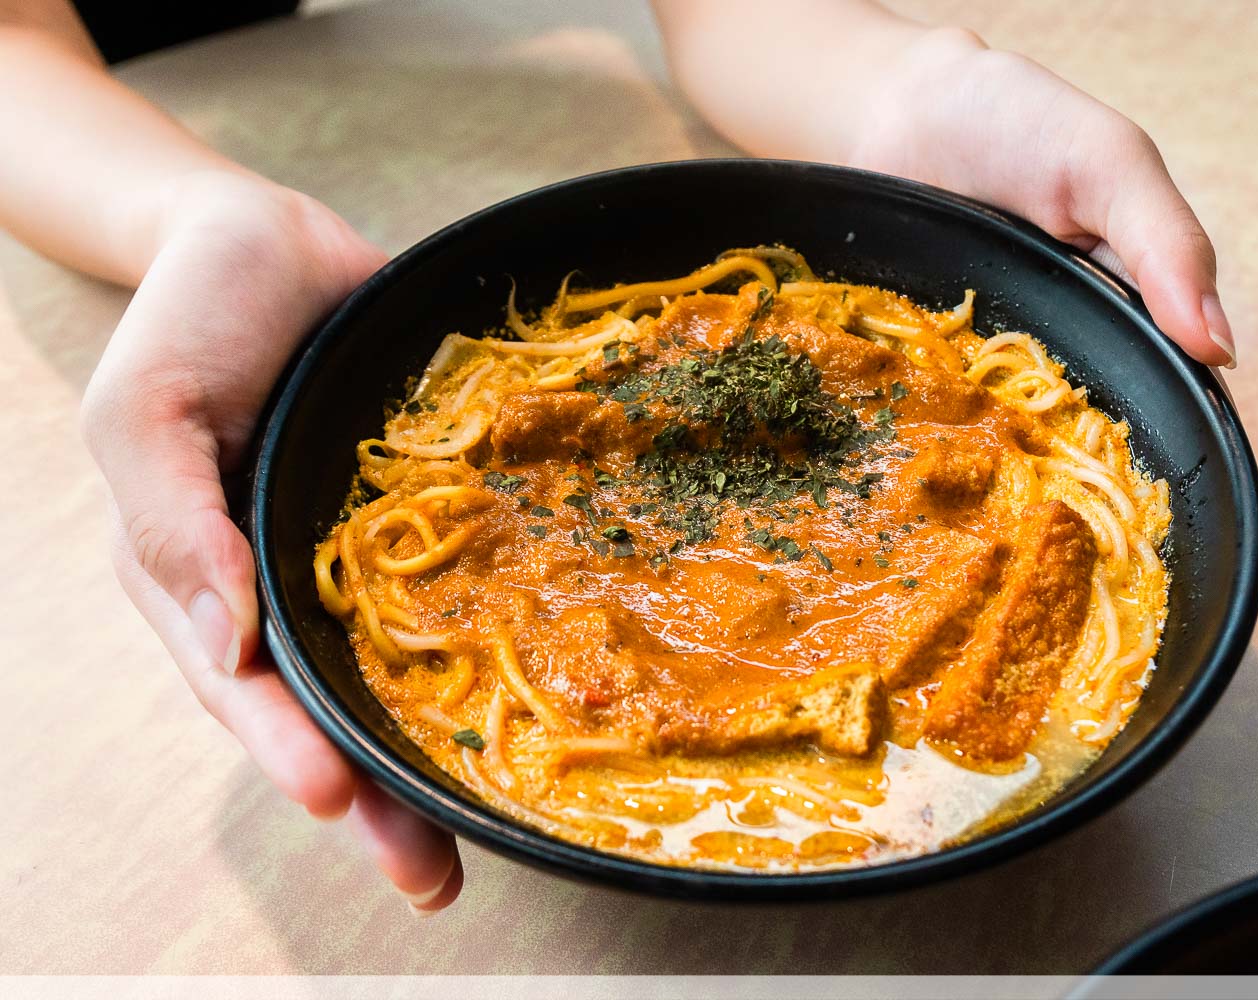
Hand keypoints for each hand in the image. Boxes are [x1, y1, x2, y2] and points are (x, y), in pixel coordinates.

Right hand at [82, 173, 464, 912]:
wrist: (269, 239)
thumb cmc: (192, 319)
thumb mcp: (148, 411)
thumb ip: (173, 520)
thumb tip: (224, 636)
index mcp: (207, 578)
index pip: (245, 685)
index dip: (286, 746)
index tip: (340, 798)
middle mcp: (290, 587)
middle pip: (333, 707)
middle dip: (378, 794)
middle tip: (431, 874)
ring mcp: (360, 557)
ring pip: (404, 668)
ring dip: (442, 746)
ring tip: (498, 820)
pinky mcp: (424, 518)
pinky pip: (462, 585)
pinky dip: (494, 638)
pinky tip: (549, 684)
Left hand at [848, 31, 1257, 580]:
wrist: (893, 108)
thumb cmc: (1014, 122)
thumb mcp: (1109, 165)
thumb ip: (1166, 245)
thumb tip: (1222, 350)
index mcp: (1128, 323)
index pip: (1183, 416)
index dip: (1207, 490)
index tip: (1232, 570)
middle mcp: (1062, 364)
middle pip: (1100, 462)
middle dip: (1114, 540)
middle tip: (1125, 612)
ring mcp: (987, 378)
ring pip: (1016, 470)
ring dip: (1023, 529)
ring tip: (1037, 611)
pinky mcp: (919, 377)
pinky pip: (932, 439)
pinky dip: (937, 486)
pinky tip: (935, 543)